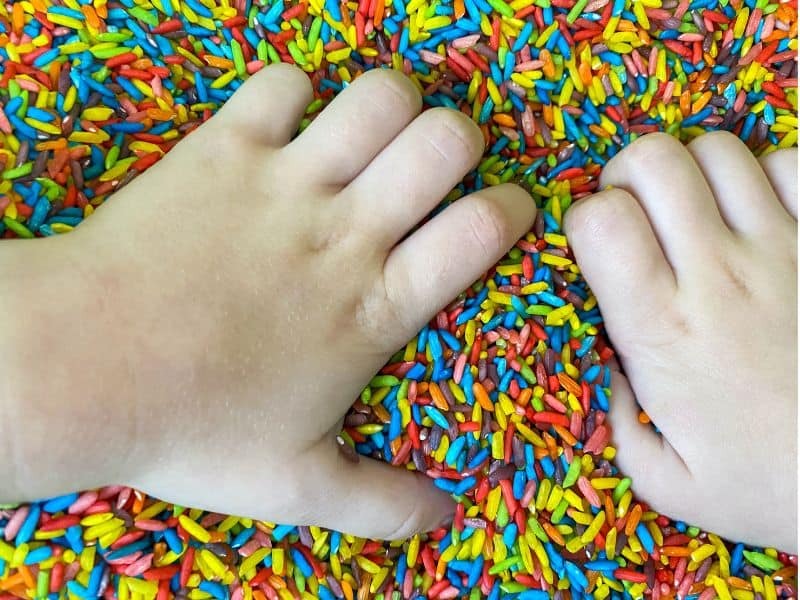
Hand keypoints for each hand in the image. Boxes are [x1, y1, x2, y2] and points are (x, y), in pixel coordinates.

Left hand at [3, 64, 534, 539]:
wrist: (76, 371)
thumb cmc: (191, 428)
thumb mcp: (294, 487)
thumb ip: (380, 504)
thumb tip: (446, 520)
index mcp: (372, 307)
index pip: (480, 232)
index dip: (511, 210)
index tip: (507, 210)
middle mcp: (342, 233)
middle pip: (446, 141)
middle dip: (460, 141)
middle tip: (435, 167)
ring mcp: (283, 183)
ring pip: (378, 97)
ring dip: (391, 106)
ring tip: (373, 136)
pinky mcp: (222, 150)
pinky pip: (282, 84)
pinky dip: (295, 95)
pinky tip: (286, 127)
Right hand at [564, 132, 796, 550]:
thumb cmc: (771, 486)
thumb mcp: (664, 481)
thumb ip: (615, 423)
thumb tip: (607, 368)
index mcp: (662, 329)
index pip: (600, 220)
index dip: (584, 218)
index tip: (594, 246)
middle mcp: (719, 275)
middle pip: (654, 160)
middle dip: (627, 173)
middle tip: (634, 209)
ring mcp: (784, 250)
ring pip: (718, 149)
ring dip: (692, 170)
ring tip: (694, 210)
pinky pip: (791, 161)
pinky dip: (765, 172)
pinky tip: (757, 212)